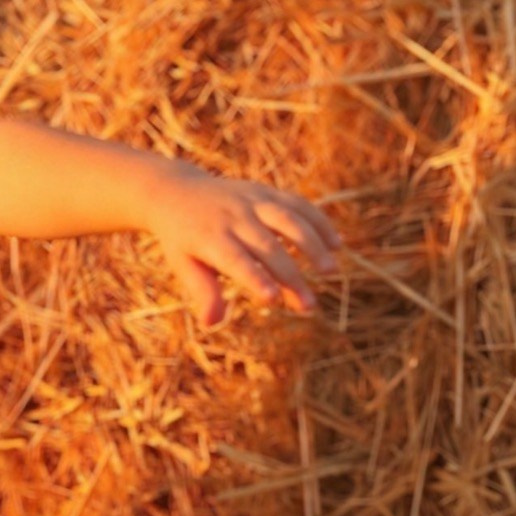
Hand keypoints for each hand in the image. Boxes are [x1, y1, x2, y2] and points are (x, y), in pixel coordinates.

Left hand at [145, 162, 340, 323]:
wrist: (178, 192)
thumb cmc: (183, 239)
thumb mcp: (184, 264)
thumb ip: (202, 290)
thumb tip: (212, 323)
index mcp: (210, 238)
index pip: (235, 260)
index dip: (255, 278)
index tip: (274, 299)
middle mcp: (233, 217)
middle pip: (267, 247)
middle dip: (290, 276)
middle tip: (309, 306)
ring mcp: (252, 201)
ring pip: (288, 219)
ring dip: (312, 244)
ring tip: (330, 270)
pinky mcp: (267, 192)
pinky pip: (298, 204)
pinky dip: (319, 222)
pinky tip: (337, 244)